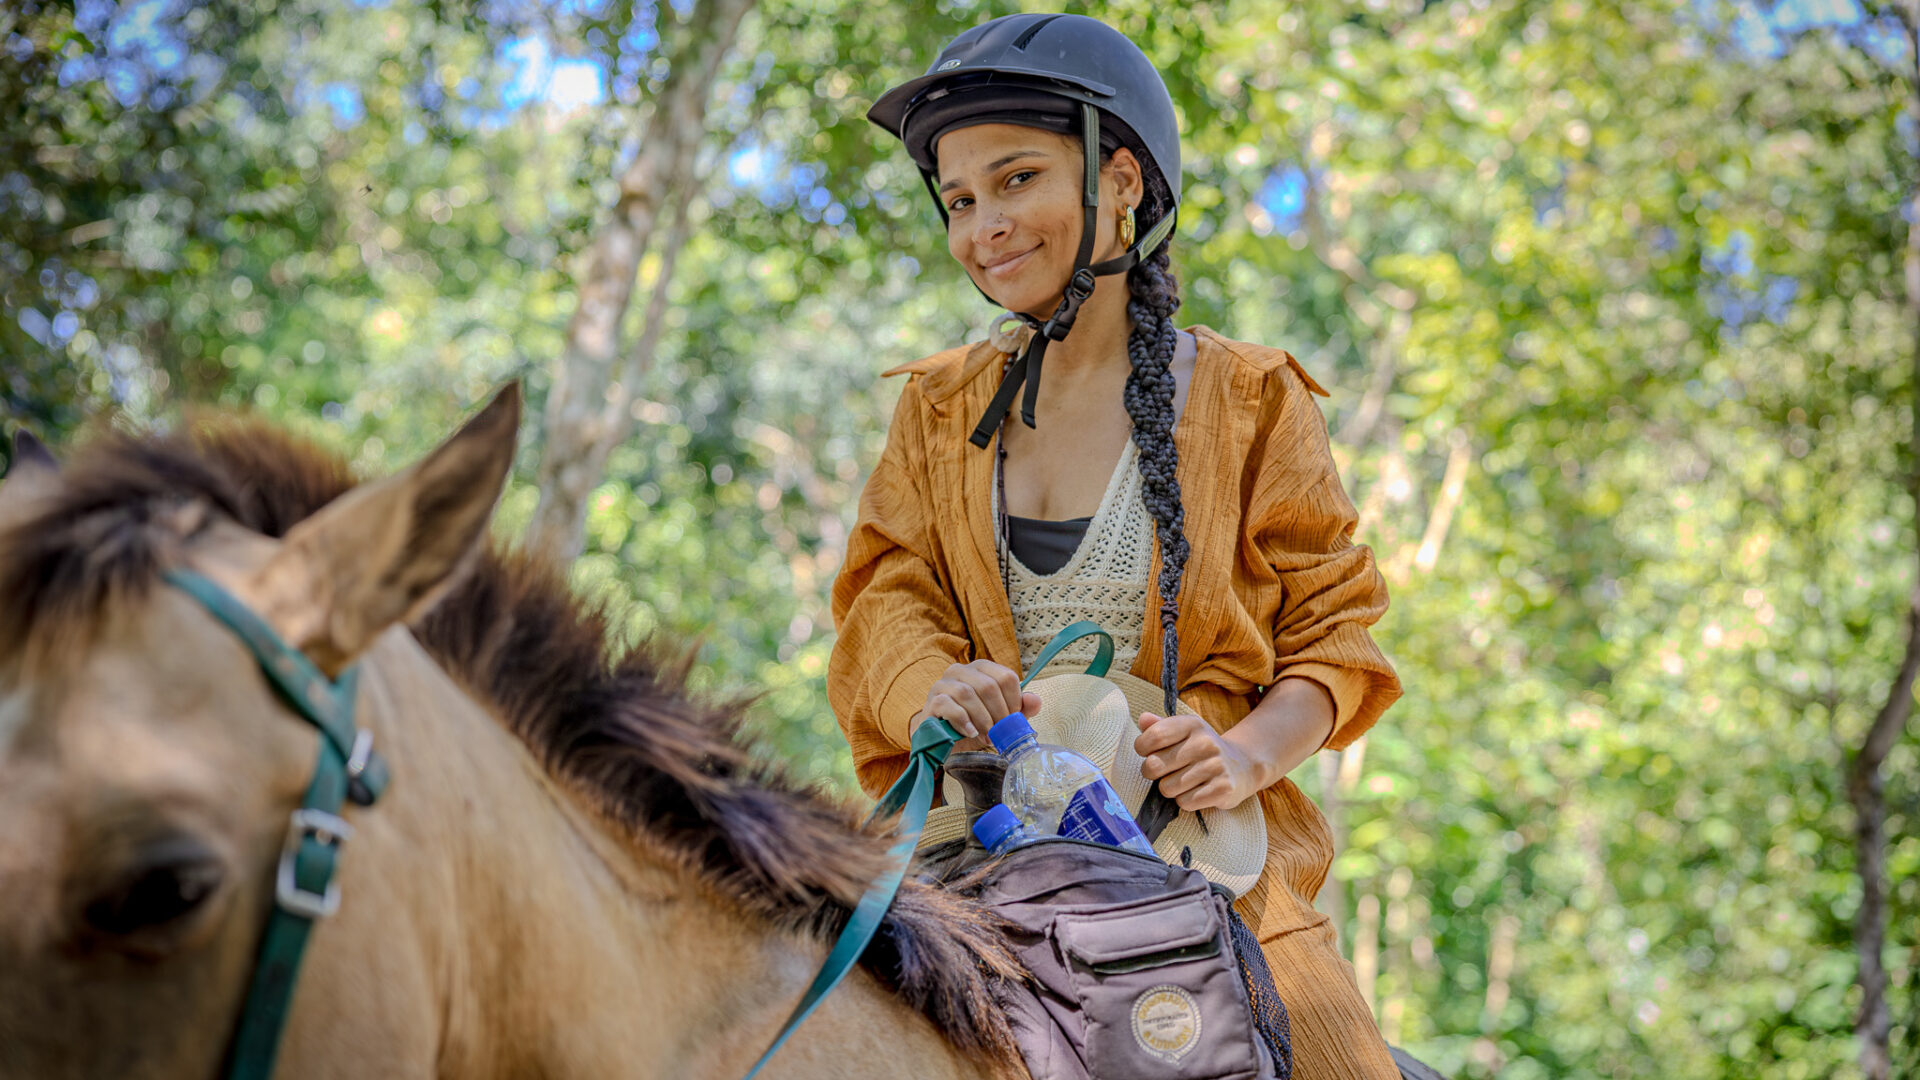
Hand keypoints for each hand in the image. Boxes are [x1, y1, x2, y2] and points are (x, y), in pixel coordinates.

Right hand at [915, 659, 1040, 743]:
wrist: (942, 738)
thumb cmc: (973, 724)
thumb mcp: (1000, 718)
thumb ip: (1020, 709)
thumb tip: (1035, 700)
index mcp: (982, 669)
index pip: (1006, 676)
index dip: (1013, 701)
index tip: (1012, 720)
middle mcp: (961, 670)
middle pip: (988, 686)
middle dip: (998, 713)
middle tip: (999, 733)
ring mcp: (943, 683)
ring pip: (967, 694)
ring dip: (981, 719)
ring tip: (986, 736)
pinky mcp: (932, 700)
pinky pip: (948, 705)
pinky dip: (963, 721)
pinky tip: (970, 732)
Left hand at [1133, 712, 1265, 811]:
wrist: (1242, 766)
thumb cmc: (1202, 750)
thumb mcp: (1184, 732)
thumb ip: (1159, 726)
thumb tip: (1142, 720)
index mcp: (1192, 724)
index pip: (1153, 736)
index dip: (1142, 748)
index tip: (1147, 752)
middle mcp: (1205, 742)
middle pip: (1154, 765)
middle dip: (1152, 773)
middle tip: (1165, 771)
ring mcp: (1216, 766)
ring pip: (1167, 788)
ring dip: (1171, 789)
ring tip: (1185, 781)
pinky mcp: (1223, 789)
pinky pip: (1185, 802)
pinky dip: (1186, 801)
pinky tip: (1197, 791)